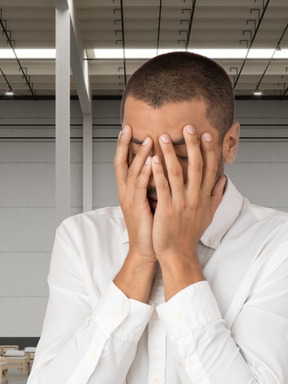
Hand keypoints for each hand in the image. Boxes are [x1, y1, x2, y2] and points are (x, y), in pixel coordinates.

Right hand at [114, 124, 155, 262]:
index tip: (130, 130)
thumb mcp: (151, 202)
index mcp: (129, 190)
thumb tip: (165, 170)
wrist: (147, 249)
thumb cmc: (151, 227)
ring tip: (148, 139)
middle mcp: (126, 192)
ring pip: (131, 171)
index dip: (125, 146)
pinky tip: (152, 161)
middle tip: (128, 127)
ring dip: (139, 154)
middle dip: (124, 144)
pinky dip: (145, 172)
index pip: (124, 163)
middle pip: (120, 163)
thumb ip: (155, 185)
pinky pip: (140, 186)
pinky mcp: (136, 207)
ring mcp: (129, 199)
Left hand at [151, 125, 225, 297]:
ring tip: (164, 137)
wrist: (178, 253)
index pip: (210, 169)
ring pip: (177, 173)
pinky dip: (158, 172)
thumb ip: (215, 196)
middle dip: (192, 145)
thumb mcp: (208, 215)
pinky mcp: (167, 210)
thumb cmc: (189, 234)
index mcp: (204, 197)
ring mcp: (181, 204)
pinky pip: (162, 187)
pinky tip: (153, 159)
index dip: (209, 151)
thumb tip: (223, 180)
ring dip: (171, 153)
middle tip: (187, 127)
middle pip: (196, 166)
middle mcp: (195, 198)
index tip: (207, 134)